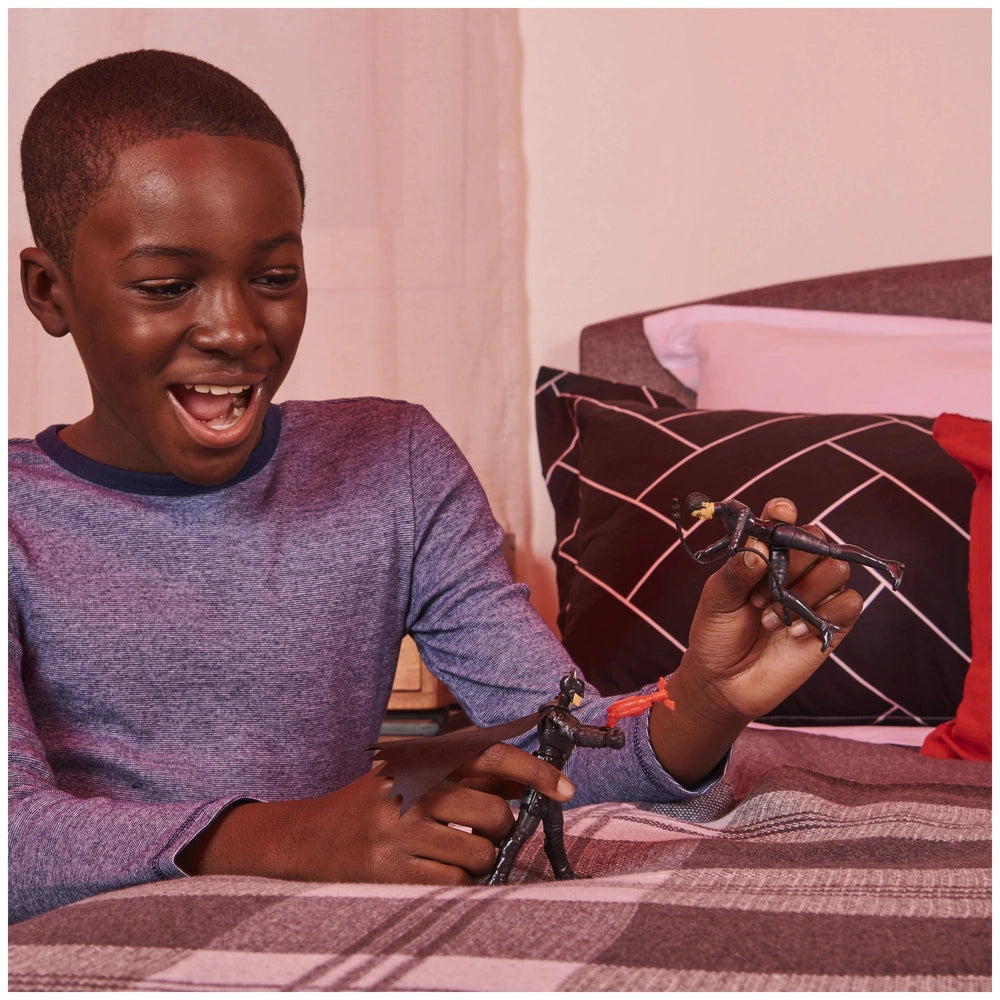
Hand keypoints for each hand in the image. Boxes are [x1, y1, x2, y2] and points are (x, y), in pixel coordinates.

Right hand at [177, 742, 571, 885]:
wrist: (305, 839)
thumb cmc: (372, 804)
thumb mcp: (413, 775)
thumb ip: (467, 774)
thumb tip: (527, 781)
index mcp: (419, 758)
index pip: (490, 755)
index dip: (534, 771)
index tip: (565, 788)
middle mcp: (409, 789)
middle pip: (494, 814)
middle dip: (500, 829)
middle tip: (485, 832)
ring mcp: (397, 832)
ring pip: (478, 856)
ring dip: (478, 862)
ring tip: (450, 853)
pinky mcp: (386, 872)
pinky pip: (452, 887)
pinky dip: (456, 885)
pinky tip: (433, 873)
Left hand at [648, 497, 862, 785]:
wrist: (724, 683)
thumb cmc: (716, 634)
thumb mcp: (716, 600)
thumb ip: (737, 571)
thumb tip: (758, 546)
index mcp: (764, 553)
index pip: (783, 520)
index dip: (784, 513)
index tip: (780, 513)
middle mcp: (795, 568)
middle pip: (817, 540)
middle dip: (792, 562)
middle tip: (761, 592)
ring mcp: (816, 594)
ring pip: (837, 568)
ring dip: (805, 591)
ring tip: (773, 617)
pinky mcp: (833, 624)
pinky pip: (852, 602)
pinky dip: (825, 615)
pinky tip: (795, 632)